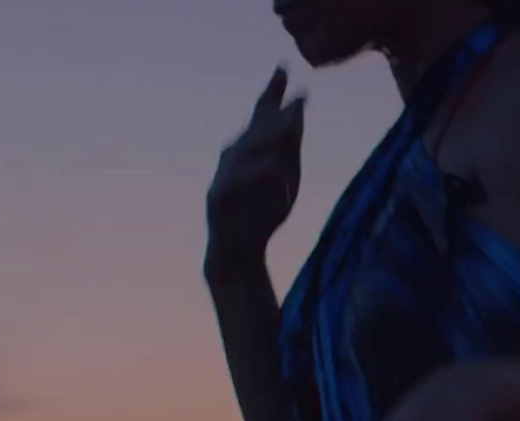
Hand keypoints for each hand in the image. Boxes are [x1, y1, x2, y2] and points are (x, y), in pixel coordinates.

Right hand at [206, 67, 305, 261]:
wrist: (239, 253)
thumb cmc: (262, 213)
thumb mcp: (285, 176)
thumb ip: (290, 144)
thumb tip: (299, 104)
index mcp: (250, 148)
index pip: (261, 114)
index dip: (272, 91)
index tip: (284, 68)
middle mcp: (234, 155)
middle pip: (258, 129)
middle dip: (277, 114)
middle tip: (300, 98)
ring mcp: (223, 174)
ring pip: (251, 151)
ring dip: (274, 140)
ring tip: (295, 127)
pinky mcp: (218, 196)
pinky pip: (243, 182)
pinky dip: (265, 181)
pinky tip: (282, 183)